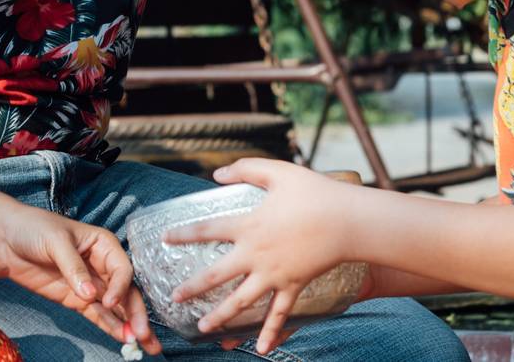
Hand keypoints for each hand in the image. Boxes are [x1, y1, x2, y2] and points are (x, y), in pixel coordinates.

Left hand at [0, 206, 162, 354]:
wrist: (4, 237)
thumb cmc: (32, 228)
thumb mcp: (55, 241)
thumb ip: (74, 268)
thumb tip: (91, 295)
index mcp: (102, 244)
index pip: (121, 269)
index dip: (120, 287)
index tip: (110, 302)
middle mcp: (101, 265)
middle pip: (124, 291)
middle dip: (136, 313)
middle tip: (144, 335)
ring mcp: (88, 284)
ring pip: (115, 307)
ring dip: (129, 325)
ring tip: (144, 346)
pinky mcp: (74, 299)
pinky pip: (96, 315)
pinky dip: (109, 326)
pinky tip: (122, 338)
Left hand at [165, 159, 355, 353]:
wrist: (348, 221)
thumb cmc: (315, 192)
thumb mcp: (278, 172)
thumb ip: (246, 169)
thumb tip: (216, 174)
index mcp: (249, 225)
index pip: (207, 230)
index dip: (184, 233)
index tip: (165, 238)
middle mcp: (256, 254)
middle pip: (217, 274)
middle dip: (193, 287)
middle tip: (173, 297)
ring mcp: (274, 274)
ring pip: (241, 301)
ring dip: (220, 315)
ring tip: (202, 328)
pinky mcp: (293, 286)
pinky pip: (279, 314)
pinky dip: (270, 332)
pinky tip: (261, 349)